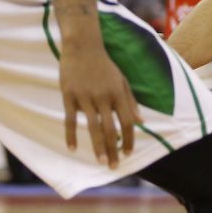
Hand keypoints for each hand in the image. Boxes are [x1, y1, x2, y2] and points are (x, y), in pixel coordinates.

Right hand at [59, 44, 140, 168]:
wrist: (82, 46)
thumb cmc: (104, 65)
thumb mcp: (122, 81)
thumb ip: (131, 102)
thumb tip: (142, 122)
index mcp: (118, 93)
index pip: (127, 122)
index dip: (129, 139)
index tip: (127, 154)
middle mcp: (103, 97)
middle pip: (111, 128)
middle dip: (113, 150)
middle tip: (113, 167)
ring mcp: (85, 96)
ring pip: (92, 127)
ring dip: (98, 147)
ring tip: (100, 162)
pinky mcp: (69, 95)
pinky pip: (70, 119)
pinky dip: (71, 135)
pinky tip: (73, 149)